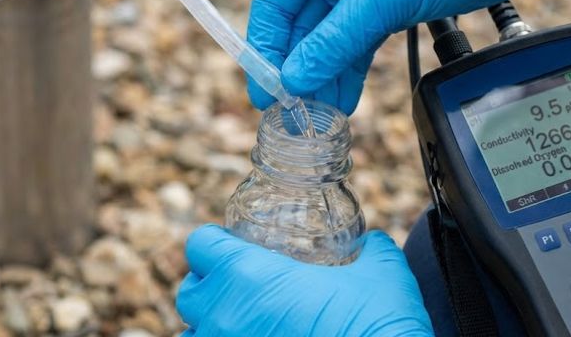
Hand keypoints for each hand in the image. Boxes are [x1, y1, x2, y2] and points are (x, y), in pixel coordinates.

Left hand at [176, 224, 432, 336]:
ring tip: (244, 327)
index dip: (215, 243)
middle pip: (189, 293)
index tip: (232, 248)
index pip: (200, 245)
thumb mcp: (382, 273)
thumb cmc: (380, 324)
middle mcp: (225, 315)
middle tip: (240, 290)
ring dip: (213, 328)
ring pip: (193, 336)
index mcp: (248, 274)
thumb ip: (370, 251)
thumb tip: (372, 243)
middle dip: (209, 289)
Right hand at [246, 0, 570, 113]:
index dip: (266, 47)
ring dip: (325, 75)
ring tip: (317, 117)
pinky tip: (343, 98)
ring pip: (332, 34)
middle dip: (298, 69)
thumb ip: (335, 40)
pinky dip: (351, 67)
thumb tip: (296, 79)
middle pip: (302, 22)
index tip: (265, 91)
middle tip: (290, 114)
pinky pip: (360, 37)